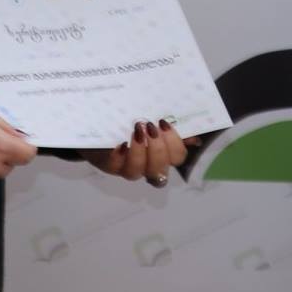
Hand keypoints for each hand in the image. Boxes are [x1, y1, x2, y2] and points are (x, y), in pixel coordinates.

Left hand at [81, 119, 196, 187]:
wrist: (98, 123)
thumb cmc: (130, 120)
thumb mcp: (151, 119)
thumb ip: (169, 127)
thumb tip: (194, 138)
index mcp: (161, 154)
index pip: (177, 158)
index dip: (175, 145)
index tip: (164, 124)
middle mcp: (145, 165)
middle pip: (159, 170)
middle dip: (158, 149)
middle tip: (151, 127)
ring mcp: (125, 167)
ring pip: (137, 172)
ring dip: (140, 152)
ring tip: (137, 131)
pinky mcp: (107, 164)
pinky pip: (115, 165)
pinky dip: (119, 155)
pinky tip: (121, 143)